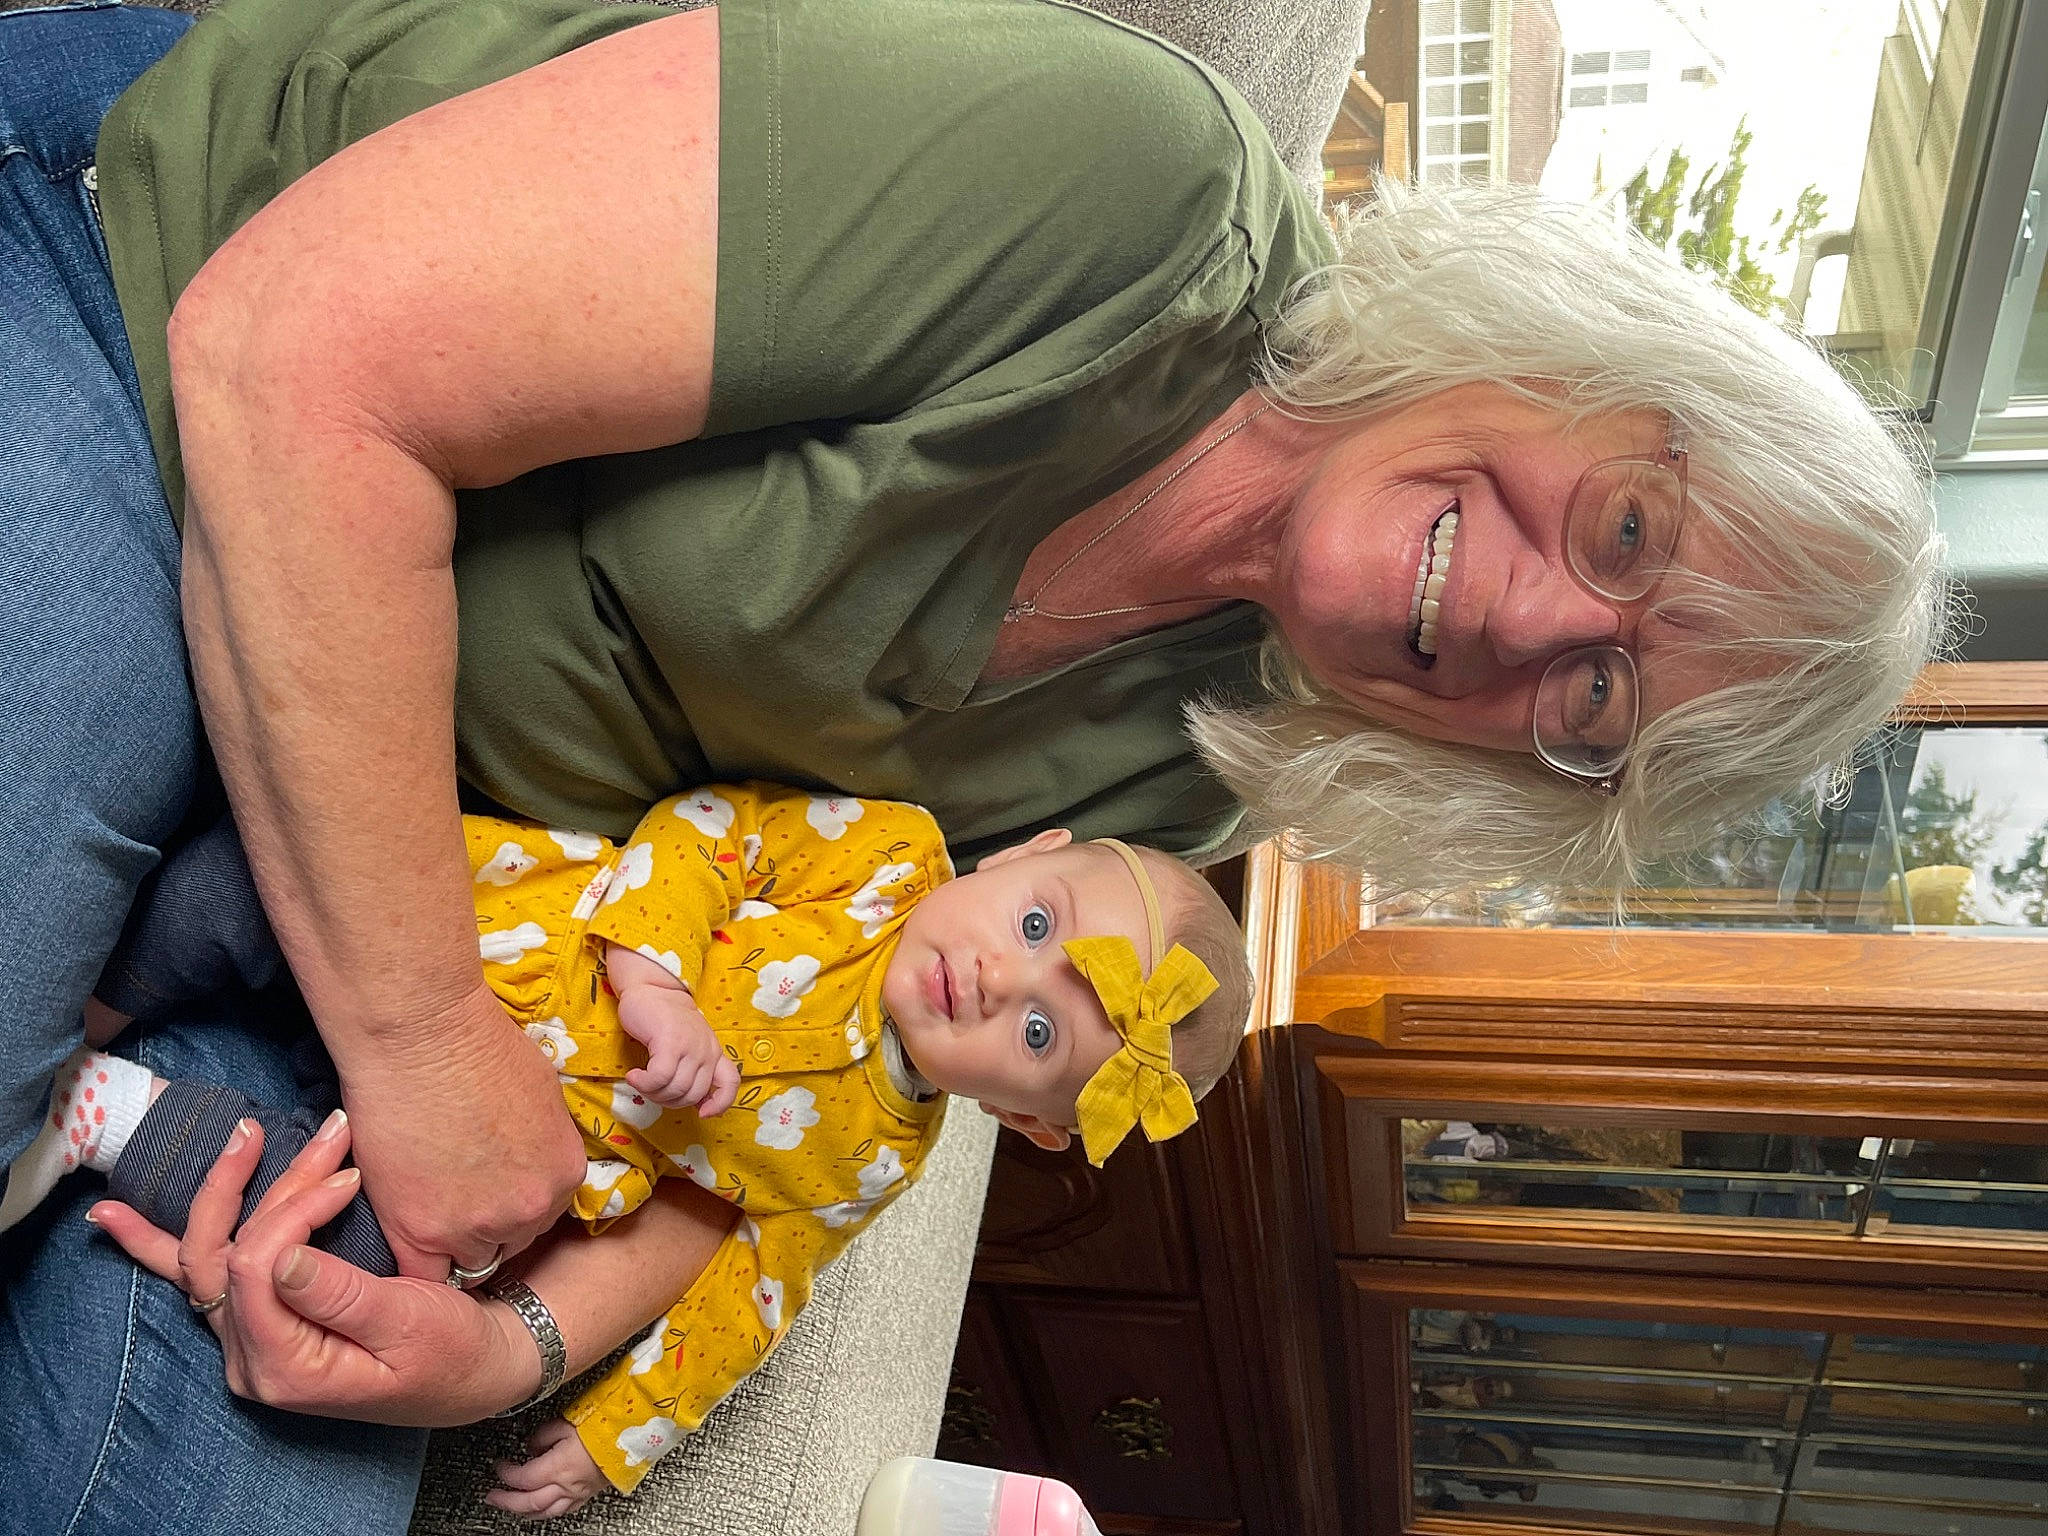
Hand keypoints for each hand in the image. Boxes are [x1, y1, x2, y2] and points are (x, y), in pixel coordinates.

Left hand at [90, 1115, 544, 1425]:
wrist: (475, 1373)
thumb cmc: (453, 1351)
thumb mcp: (409, 1323)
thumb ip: (338, 1295)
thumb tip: (282, 1255)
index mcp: (286, 1367)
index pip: (256, 1268)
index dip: (296, 1210)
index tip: (352, 1178)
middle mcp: (251, 1359)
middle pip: (228, 1254)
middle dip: (272, 1186)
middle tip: (329, 1137)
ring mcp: (248, 1341)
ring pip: (210, 1254)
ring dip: (228, 1189)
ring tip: (247, 1133)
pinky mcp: (260, 1320)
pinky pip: (199, 1278)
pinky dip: (153, 1244)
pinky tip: (112, 1218)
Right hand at [343, 984, 587, 1278]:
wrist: (422, 1036)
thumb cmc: (480, 1046)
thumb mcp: (542, 1093)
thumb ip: (544, 1142)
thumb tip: (531, 1157)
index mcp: (564, 1174)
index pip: (543, 1215)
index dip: (512, 1204)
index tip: (488, 1192)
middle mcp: (529, 1209)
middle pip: (510, 1241)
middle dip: (487, 1225)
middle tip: (454, 1195)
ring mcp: (476, 1226)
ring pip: (468, 1261)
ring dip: (451, 1242)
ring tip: (425, 1206)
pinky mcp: (420, 1232)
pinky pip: (423, 1279)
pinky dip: (416, 1264)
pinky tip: (404, 1235)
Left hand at [487, 1418, 611, 1521]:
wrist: (632, 1436)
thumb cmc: (603, 1427)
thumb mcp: (566, 1422)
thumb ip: (542, 1436)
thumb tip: (531, 1446)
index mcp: (558, 1467)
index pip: (522, 1478)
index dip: (506, 1474)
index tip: (500, 1465)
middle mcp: (566, 1485)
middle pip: (528, 1502)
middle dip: (506, 1501)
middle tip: (492, 1497)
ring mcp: (577, 1493)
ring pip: (544, 1513)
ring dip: (523, 1512)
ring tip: (512, 1507)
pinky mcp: (588, 1494)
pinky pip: (563, 1511)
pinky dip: (547, 1512)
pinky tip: (543, 1508)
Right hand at [618, 983, 738, 1114]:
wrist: (652, 989)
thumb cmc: (665, 1021)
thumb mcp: (688, 1046)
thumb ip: (694, 1070)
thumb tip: (698, 1105)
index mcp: (714, 1052)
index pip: (730, 1082)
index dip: (721, 1103)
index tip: (702, 1113)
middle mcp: (706, 1050)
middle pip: (692, 1094)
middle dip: (668, 1101)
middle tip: (650, 1089)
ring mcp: (690, 1045)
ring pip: (675, 1089)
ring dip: (652, 1093)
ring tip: (640, 1081)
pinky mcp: (670, 1041)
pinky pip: (660, 1078)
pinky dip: (644, 1084)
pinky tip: (634, 1075)